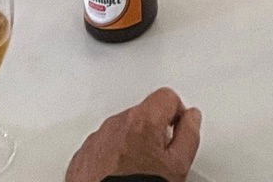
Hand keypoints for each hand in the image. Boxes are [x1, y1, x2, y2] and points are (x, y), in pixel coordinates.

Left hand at [66, 89, 200, 181]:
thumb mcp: (178, 166)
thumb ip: (189, 134)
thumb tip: (191, 118)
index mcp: (143, 120)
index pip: (167, 98)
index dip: (177, 114)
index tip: (178, 130)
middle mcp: (116, 124)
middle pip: (142, 115)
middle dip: (152, 132)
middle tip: (158, 159)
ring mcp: (96, 140)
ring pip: (121, 131)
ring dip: (130, 144)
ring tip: (137, 171)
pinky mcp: (81, 157)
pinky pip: (101, 147)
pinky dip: (110, 157)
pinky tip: (118, 175)